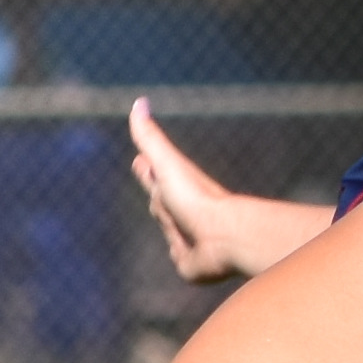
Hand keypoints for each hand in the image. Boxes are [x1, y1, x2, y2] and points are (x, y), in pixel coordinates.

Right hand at [128, 101, 334, 285]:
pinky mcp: (188, 260)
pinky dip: (182, 256)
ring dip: (169, 226)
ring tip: (169, 216)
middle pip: (160, 201)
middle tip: (149, 174)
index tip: (142, 159)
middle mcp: (180, 209)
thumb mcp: (167, 164)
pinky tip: (187, 255)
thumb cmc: (195, 197)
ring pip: (170, 231)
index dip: (148, 167)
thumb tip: (139, 102)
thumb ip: (149, 137)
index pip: (155, 174)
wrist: (223, 235)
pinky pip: (181, 259)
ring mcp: (185, 234)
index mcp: (174, 187)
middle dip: (155, 189)